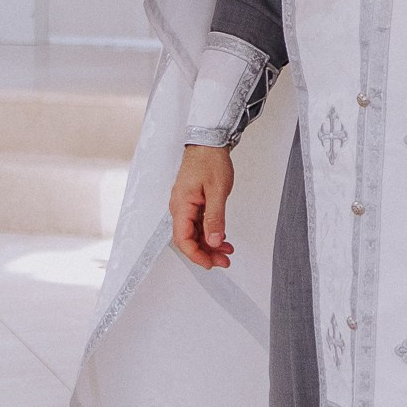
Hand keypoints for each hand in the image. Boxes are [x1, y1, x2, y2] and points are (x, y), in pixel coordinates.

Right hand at [170, 145, 235, 269]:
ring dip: (210, 244)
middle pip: (188, 239)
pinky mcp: (192, 202)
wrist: (209, 142)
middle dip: (206, 253)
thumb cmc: (210, 160)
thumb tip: (214, 241)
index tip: (211, 263)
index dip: (196, 254)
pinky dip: (210, 232)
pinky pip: (198, 223)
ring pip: (194, 232)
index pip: (183, 239)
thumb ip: (215, 217)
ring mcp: (185, 205)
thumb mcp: (218, 190)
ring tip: (227, 252)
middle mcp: (179, 207)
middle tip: (225, 261)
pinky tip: (223, 237)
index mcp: (181, 205)